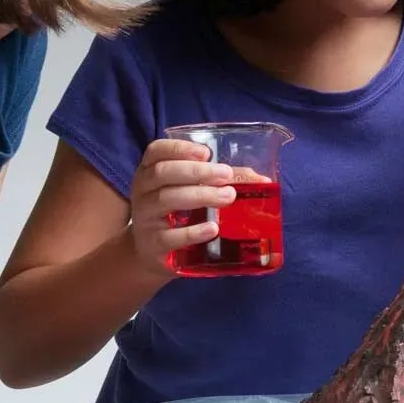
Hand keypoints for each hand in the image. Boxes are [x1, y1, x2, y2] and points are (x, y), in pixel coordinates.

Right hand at [129, 139, 235, 276]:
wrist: (150, 253)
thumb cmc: (175, 214)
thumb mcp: (187, 191)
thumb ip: (219, 181)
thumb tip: (261, 180)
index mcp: (149, 171)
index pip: (156, 151)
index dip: (180, 148)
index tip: (206, 153)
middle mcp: (142, 191)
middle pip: (163, 173)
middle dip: (197, 172)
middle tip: (225, 175)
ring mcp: (145, 218)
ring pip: (166, 200)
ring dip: (200, 195)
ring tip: (227, 196)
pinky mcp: (153, 245)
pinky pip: (169, 237)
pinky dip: (192, 232)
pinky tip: (212, 228)